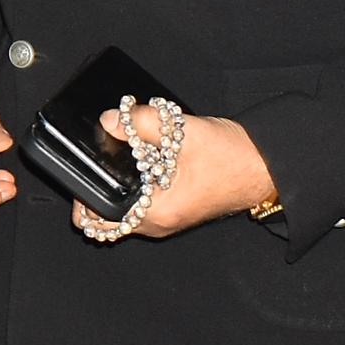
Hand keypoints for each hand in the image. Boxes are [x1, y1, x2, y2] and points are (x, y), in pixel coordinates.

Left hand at [90, 105, 277, 238]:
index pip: (100, 220)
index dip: (82, 197)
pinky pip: (142, 203)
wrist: (265, 167)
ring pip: (125, 210)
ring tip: (119, 155)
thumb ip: (142, 124)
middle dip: (97, 190)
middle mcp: (161, 224)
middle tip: (98, 159)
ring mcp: (169, 220)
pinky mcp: (176, 209)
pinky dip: (134, 186)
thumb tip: (109, 120)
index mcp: (158, 213)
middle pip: (108, 217)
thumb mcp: (183, 132)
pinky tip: (139, 159)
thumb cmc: (232, 157)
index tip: (80, 171)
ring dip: (117, 186)